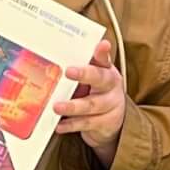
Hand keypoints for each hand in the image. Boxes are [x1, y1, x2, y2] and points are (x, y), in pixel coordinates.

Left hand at [56, 39, 125, 168]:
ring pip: (92, 105)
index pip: (105, 59)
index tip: (102, 45)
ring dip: (73, 106)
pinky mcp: (105, 123)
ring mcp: (111, 106)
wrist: (112, 120)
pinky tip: (60, 125)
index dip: (102, 52)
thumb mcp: (92, 78)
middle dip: (85, 74)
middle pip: (100, 79)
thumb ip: (81, 66)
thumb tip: (58, 52)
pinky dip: (72, 125)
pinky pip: (87, 124)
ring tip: (57, 106)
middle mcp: (112, 87)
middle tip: (68, 71)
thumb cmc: (96, 92)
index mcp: (107, 71)